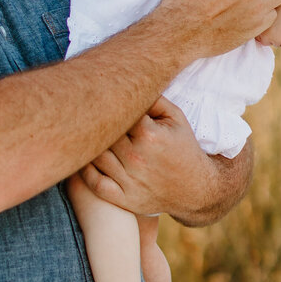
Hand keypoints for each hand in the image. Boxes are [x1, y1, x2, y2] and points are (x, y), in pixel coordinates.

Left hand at [76, 96, 201, 214]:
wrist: (196, 189)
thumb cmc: (183, 149)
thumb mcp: (177, 119)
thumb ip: (154, 99)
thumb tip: (129, 83)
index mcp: (149, 135)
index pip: (116, 113)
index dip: (111, 107)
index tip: (108, 105)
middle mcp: (137, 157)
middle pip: (103, 133)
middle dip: (99, 124)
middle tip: (92, 117)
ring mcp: (129, 180)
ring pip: (94, 155)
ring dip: (90, 145)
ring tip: (89, 136)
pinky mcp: (123, 198)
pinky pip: (93, 182)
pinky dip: (84, 170)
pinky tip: (86, 159)